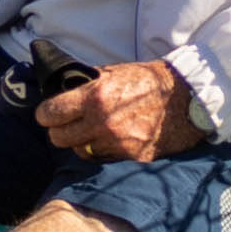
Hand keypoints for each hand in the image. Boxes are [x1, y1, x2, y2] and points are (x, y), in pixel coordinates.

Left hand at [35, 58, 204, 161]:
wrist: (186, 98)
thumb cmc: (149, 81)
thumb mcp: (115, 72)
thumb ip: (88, 83)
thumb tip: (65, 88)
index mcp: (96, 97)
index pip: (51, 113)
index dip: (45, 114)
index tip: (46, 115)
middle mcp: (103, 122)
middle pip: (59, 138)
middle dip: (58, 131)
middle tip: (63, 125)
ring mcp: (118, 143)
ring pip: (80, 152)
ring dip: (79, 143)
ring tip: (87, 133)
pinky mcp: (131, 157)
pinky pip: (103, 159)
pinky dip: (101, 151)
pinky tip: (107, 140)